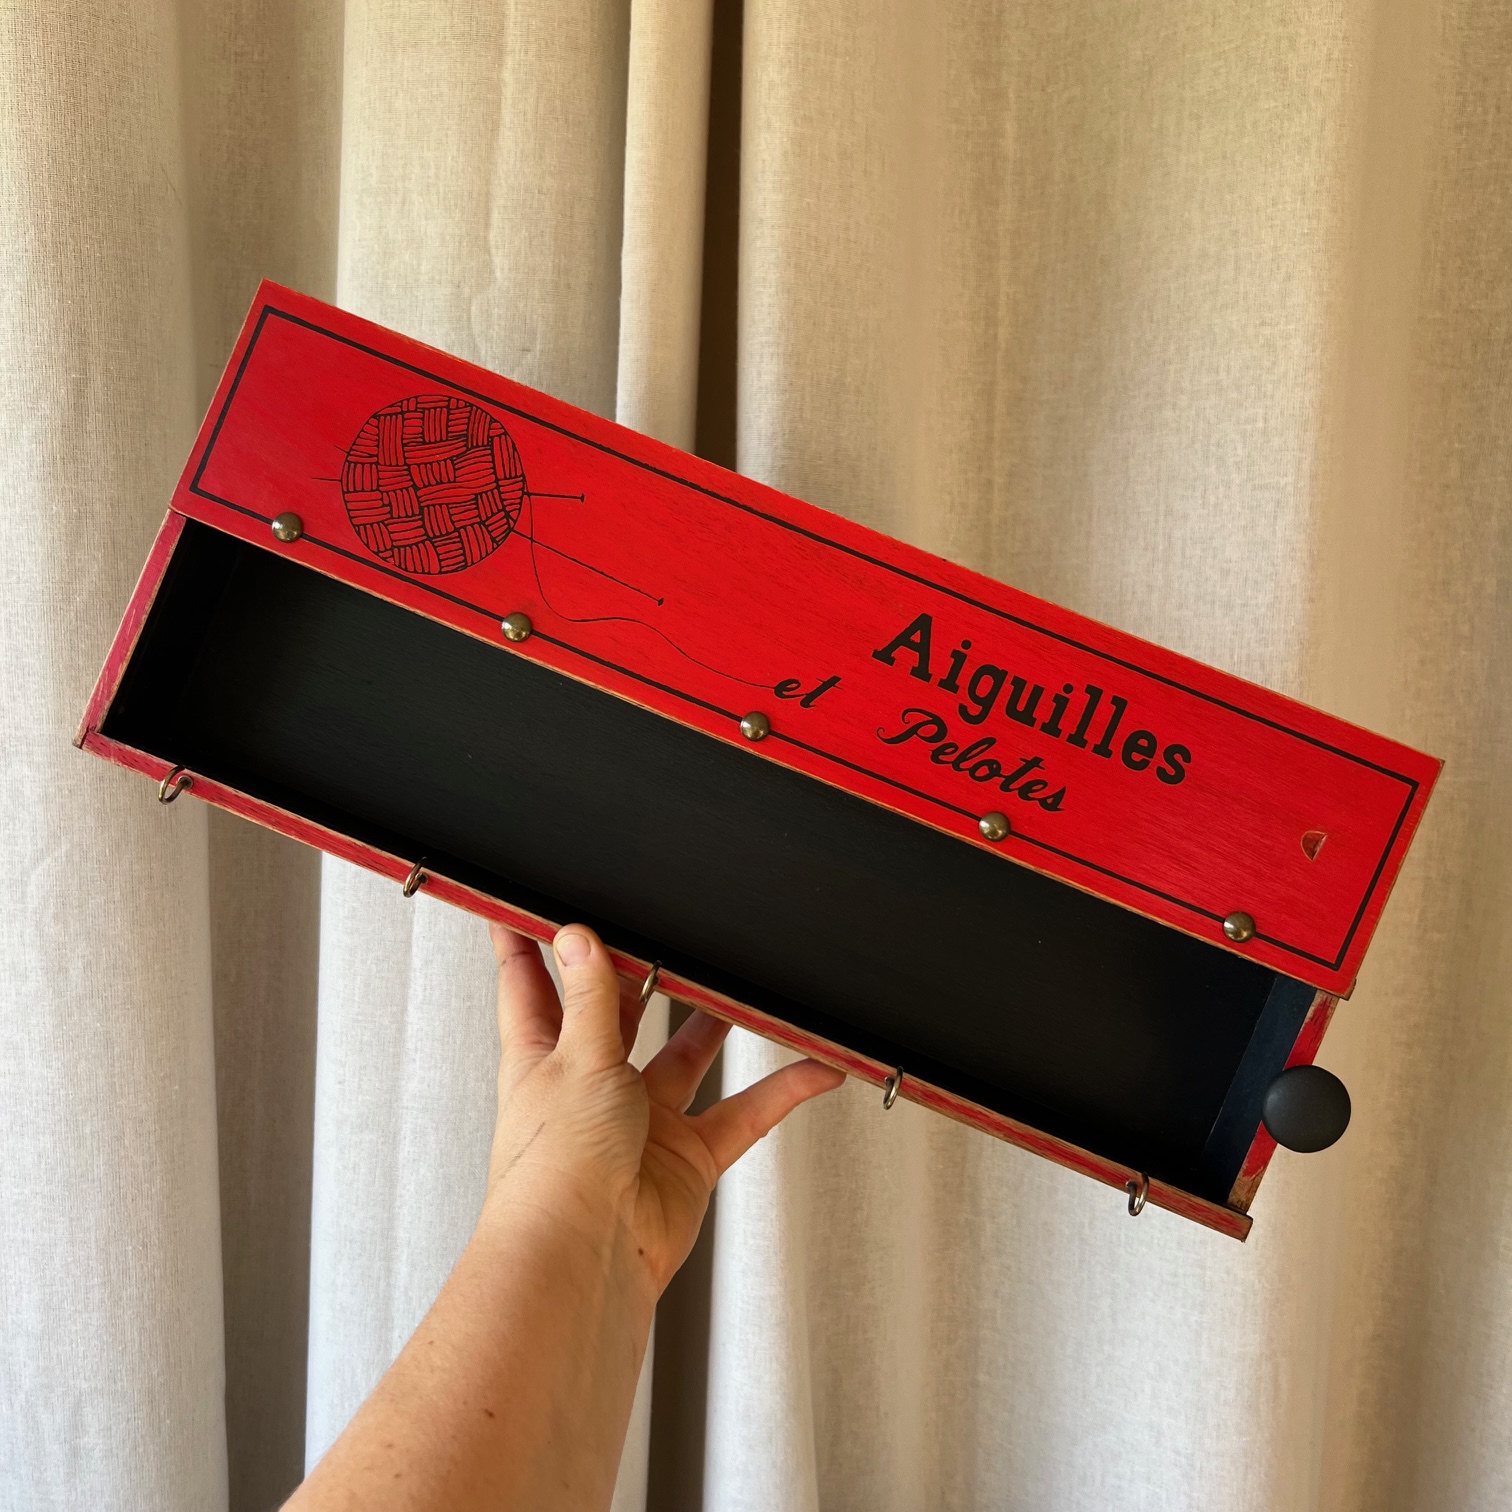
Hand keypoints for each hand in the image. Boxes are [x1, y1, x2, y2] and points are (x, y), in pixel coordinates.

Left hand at [483, 923, 844, 1298]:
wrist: (585, 1260)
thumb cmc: (554, 1173)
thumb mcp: (575, 1060)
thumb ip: (589, 998)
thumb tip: (579, 938)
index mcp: (543, 1056)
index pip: (529, 984)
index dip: (525, 942)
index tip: (525, 903)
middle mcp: (590, 1084)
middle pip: (617, 1011)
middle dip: (640, 972)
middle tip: (665, 926)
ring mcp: (641, 1121)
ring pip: (686, 1056)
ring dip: (716, 1021)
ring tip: (743, 980)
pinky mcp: (686, 1156)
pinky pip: (743, 1114)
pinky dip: (781, 1092)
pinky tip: (814, 1067)